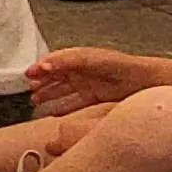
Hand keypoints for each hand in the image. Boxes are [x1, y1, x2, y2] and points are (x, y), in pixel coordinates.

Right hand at [24, 48, 162, 113]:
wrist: (143, 82)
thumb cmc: (118, 66)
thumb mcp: (88, 58)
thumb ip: (65, 61)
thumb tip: (43, 66)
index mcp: (77, 58)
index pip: (54, 62)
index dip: (40, 68)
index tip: (28, 75)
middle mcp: (81, 71)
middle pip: (56, 76)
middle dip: (42, 82)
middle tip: (30, 90)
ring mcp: (87, 85)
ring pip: (62, 90)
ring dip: (49, 95)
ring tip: (36, 101)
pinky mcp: (95, 98)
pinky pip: (74, 103)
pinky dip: (63, 108)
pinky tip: (54, 113)